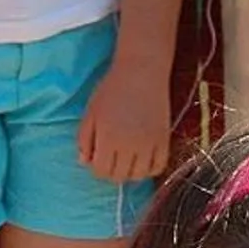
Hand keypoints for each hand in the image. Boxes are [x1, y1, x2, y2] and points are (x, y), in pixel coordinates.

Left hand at [78, 56, 169, 184]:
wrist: (142, 71)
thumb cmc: (111, 89)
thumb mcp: (90, 113)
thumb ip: (84, 139)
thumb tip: (84, 162)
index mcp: (108, 139)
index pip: (101, 171)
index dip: (97, 168)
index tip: (98, 158)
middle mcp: (130, 146)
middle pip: (119, 176)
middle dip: (112, 171)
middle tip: (112, 158)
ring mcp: (150, 145)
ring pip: (139, 175)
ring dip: (130, 172)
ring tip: (127, 159)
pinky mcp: (164, 140)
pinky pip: (158, 166)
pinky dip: (150, 168)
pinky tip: (143, 159)